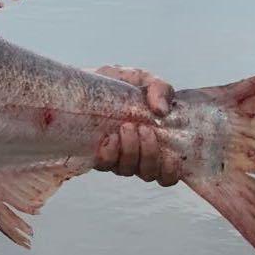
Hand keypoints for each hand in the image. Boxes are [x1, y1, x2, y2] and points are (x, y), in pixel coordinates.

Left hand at [91, 65, 179, 186]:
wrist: (84, 82)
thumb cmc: (119, 84)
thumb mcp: (143, 80)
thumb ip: (160, 89)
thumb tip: (162, 110)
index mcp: (153, 143)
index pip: (167, 174)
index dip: (171, 172)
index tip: (170, 155)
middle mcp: (136, 156)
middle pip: (148, 173)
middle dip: (149, 153)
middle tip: (142, 128)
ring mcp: (115, 157)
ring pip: (127, 170)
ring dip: (130, 151)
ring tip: (126, 127)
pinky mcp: (94, 154)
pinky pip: (105, 165)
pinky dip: (110, 154)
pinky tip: (111, 137)